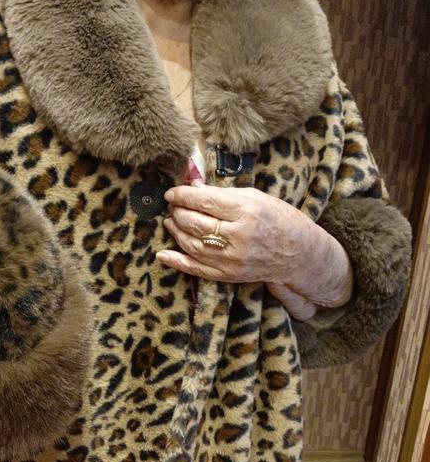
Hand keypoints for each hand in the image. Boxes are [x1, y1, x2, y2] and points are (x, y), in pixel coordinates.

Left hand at [158, 185, 352, 317]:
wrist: (298, 254)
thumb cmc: (279, 219)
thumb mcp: (256, 197)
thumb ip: (223, 194)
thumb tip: (193, 186)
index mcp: (246, 210)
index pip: (204, 201)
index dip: (182, 195)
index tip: (172, 193)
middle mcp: (238, 235)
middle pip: (194, 222)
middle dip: (177, 212)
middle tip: (173, 207)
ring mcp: (232, 258)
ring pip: (191, 244)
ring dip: (176, 232)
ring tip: (171, 222)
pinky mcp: (229, 275)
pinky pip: (196, 269)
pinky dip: (177, 261)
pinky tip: (163, 254)